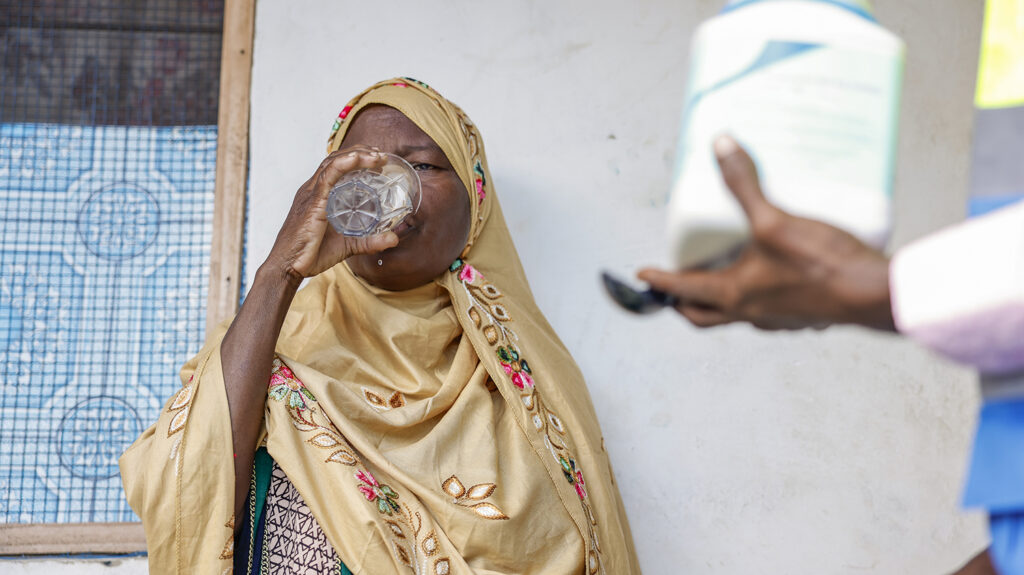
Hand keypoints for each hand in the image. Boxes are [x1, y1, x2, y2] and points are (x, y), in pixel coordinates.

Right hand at [263, 146, 398, 285]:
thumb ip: (370, 241)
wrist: (288, 267)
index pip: (336, 167)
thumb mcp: (348, 245)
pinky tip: (358, 159)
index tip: (377, 159)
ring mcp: (310, 194)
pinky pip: (327, 176)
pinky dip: (343, 164)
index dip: (356, 158)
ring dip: (357, 155)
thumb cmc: (311, 254)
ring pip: (333, 163)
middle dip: (360, 152)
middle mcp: (312, 190)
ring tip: (377, 156)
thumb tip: (394, 239)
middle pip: (335, 159)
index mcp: (318, 196)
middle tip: (381, 155)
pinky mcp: (312, 202)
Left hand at [639, 136, 894, 330]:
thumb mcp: (775, 219)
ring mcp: (777, 320)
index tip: (643, 274)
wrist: (875, 295)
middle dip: (683, 302)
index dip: (660, 280)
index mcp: (734, 294)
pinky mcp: (802, 317)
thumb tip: (723, 149)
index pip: (683, 290)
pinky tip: (768, 275)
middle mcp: (750, 314)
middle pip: (702, 315)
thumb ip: (745, 185)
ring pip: (734, 316)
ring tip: (718, 273)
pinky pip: (767, 311)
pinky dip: (754, 297)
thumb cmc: (823, 265)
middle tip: (674, 286)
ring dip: (719, 300)